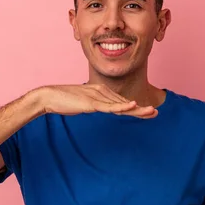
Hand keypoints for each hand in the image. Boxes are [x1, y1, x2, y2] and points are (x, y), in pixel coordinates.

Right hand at [35, 84, 157, 118]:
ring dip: (137, 110)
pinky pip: (109, 106)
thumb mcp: (82, 103)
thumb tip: (99, 108)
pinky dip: (122, 107)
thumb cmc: (64, 100)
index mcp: (100, 91)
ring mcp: (97, 96)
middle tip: (156, 113)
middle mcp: (102, 91)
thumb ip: (92, 104)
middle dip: (141, 110)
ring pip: (121, 105)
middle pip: (124, 103)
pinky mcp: (91, 103)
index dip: (134, 109)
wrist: (49, 97)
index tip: (146, 113)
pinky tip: (133, 106)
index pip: (120, 102)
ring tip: (151, 112)